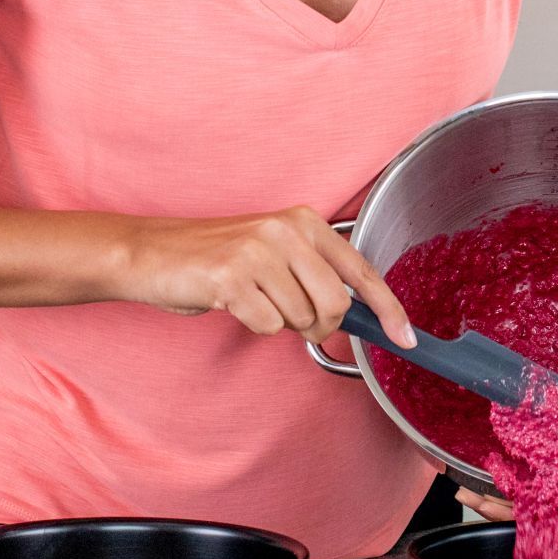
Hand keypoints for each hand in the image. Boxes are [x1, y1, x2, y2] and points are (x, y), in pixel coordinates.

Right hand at [127, 209, 415, 344]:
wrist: (152, 254)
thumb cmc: (215, 258)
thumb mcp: (274, 253)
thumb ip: (315, 276)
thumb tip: (358, 316)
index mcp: (305, 221)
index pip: (361, 270)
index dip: (388, 308)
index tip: (406, 337)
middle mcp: (287, 229)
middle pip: (335, 304)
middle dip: (319, 325)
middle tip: (292, 318)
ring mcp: (260, 250)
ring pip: (300, 319)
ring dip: (279, 322)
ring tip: (252, 298)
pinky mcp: (233, 276)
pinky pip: (268, 325)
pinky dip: (254, 324)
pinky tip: (233, 302)